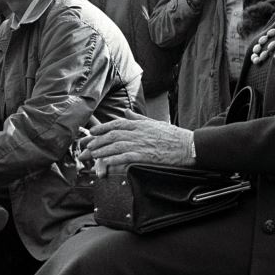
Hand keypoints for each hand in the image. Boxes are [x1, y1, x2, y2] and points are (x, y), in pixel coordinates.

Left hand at [79, 110, 195, 176]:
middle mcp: (138, 132)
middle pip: (112, 135)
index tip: (92, 132)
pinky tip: (105, 162)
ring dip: (102, 150)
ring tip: (92, 154)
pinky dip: (113, 159)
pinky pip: (125, 157)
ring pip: (115, 146)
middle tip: (86, 146)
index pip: (116, 123)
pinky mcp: (144, 156)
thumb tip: (126, 112)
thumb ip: (138, 118)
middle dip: (97, 141)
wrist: (187, 146)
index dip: (102, 127)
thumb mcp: (154, 123)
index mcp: (140, 124)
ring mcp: (140, 144)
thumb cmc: (172, 136)